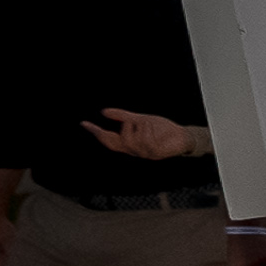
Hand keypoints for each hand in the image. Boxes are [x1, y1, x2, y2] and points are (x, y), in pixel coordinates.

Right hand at [84, 106, 204, 162]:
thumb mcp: (140, 120)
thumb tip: (103, 112)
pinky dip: (147, 129)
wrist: (182, 135)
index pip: (107, 139)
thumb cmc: (161, 130)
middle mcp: (133, 150)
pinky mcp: (154, 153)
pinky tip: (153, 127)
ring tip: (149, 124)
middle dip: (122, 127)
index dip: (95, 131)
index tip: (83, 123)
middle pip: (115, 141)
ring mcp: (143, 153)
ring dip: (139, 126)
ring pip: (130, 138)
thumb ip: (122, 117)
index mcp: (128, 143)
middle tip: (134, 121)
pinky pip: (144, 139)